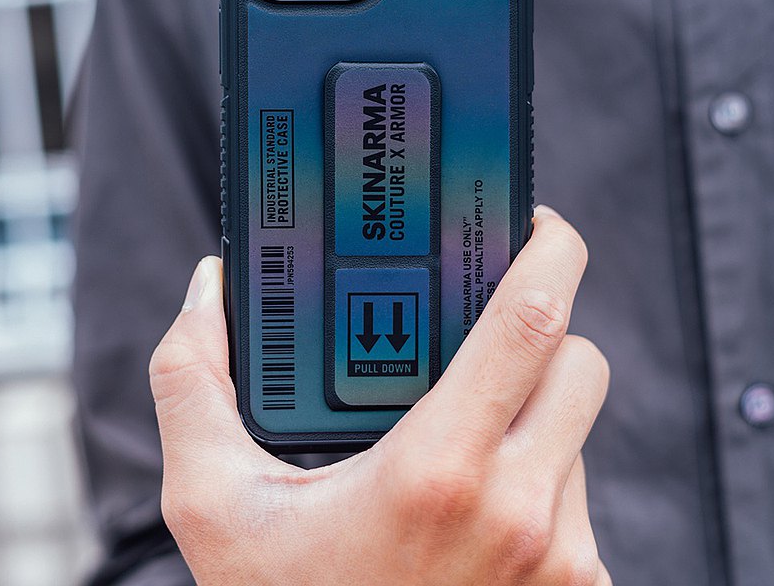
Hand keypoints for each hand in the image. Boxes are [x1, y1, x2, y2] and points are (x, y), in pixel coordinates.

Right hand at [150, 206, 610, 584]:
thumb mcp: (214, 504)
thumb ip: (193, 385)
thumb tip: (206, 290)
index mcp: (441, 470)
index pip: (533, 321)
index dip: (551, 252)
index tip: (538, 221)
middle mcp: (523, 511)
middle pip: (578, 362)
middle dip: (542, 329)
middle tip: (486, 328)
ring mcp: (564, 559)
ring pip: (579, 428)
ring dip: (533, 407)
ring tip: (464, 427)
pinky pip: (580, 491)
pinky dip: (542, 471)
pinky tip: (482, 496)